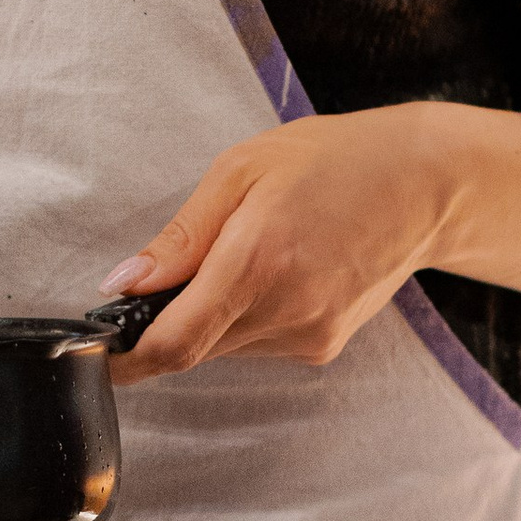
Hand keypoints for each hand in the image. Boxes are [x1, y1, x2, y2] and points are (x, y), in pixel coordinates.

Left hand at [101, 106, 458, 381]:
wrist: (423, 184)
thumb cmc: (333, 161)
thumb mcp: (241, 171)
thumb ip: (180, 237)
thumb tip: (125, 283)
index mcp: (257, 262)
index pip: (174, 343)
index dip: (127, 358)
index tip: (98, 355)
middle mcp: (285, 310)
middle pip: (194, 349)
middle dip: (169, 321)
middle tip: (183, 268)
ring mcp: (309, 335)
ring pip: (225, 347)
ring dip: (213, 315)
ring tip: (252, 252)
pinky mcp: (323, 346)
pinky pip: (259, 343)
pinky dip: (248, 317)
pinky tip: (280, 270)